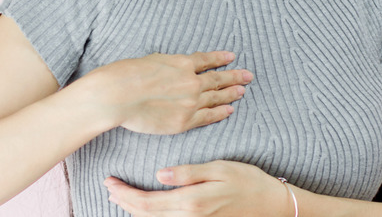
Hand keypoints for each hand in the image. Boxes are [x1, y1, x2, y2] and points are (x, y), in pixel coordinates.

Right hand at [84, 51, 253, 134]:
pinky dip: (220, 113)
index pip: (207, 60)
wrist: (118, 95)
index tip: (231, 57)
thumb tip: (175, 66)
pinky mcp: (184, 121)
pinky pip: (208, 117)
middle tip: (248, 75)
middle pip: (218, 79)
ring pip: (216, 98)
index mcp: (182, 63)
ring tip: (242, 91)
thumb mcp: (152, 60)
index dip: (220, 58)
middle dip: (235, 76)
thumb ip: (168, 64)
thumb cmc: (127, 74)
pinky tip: (229, 110)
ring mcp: (190, 102)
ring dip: (231, 94)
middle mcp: (191, 82)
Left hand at [103, 160, 291, 215]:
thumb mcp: (220, 169)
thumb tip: (159, 174)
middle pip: (146, 216)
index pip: (147, 203)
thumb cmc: (249, 182)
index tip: (110, 182)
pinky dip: (151, 216)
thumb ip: (188, 173)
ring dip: (135, 211)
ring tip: (120, 197)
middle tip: (108, 188)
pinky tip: (145, 208)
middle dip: (124, 202)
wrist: (272, 206)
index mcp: (191, 202)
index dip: (125, 194)